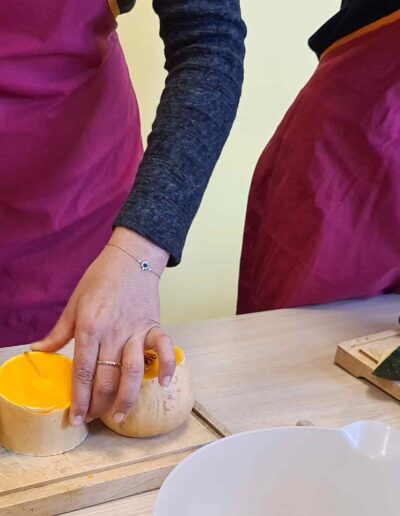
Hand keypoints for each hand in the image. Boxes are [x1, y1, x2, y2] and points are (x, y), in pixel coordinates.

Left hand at [31, 228, 175, 425]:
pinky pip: (164, 348)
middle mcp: (113, 332)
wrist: (130, 258)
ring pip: (133, 370)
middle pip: (106, 377)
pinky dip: (166, 366)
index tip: (76, 417)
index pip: (82, 370)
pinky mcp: (154, 325)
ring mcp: (136, 330)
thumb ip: (58, 332)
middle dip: (99, 404)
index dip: (79, 398)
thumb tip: (37, 351)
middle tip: (94, 419)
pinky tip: (163, 384)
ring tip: (120, 416)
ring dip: (127, 397)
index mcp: (90, 327)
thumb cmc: (99, 279)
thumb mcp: (74, 303)